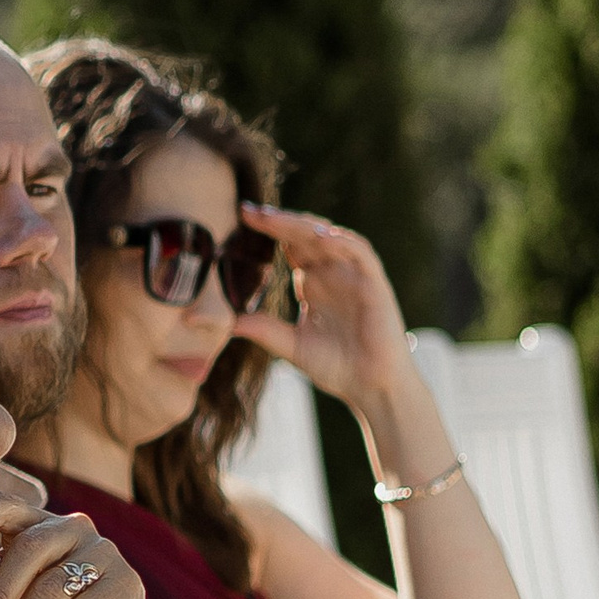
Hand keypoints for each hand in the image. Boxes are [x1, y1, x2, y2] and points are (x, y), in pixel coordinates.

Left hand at [229, 201, 411, 409]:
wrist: (371, 387)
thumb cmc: (337, 367)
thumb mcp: (290, 346)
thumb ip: (262, 330)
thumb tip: (223, 323)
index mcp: (312, 282)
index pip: (288, 246)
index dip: (267, 231)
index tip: (240, 217)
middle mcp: (333, 273)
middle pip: (304, 235)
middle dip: (278, 221)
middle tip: (249, 211)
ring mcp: (354, 275)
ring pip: (330, 237)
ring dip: (304, 225)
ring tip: (275, 219)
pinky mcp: (374, 283)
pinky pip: (359, 253)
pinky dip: (341, 241)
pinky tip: (319, 237)